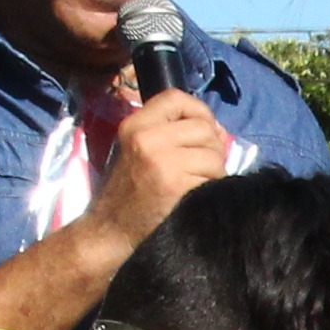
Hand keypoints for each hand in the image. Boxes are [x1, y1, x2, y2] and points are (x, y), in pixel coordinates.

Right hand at [87, 89, 236, 247]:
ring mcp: (161, 159)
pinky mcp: (176, 183)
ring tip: (196, 183)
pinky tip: (195, 196)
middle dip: (213, 147)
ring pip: (213, 152)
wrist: (111, 231)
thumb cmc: (130, 193)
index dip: (199, 112)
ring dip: (215, 170)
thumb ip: (172, 133)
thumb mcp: (141, 150)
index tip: (203, 134)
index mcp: (135, 124)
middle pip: (203, 126)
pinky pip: (214, 175)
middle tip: (202, 167)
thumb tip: (218, 129)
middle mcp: (146, 136)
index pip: (177, 98)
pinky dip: (212, 186)